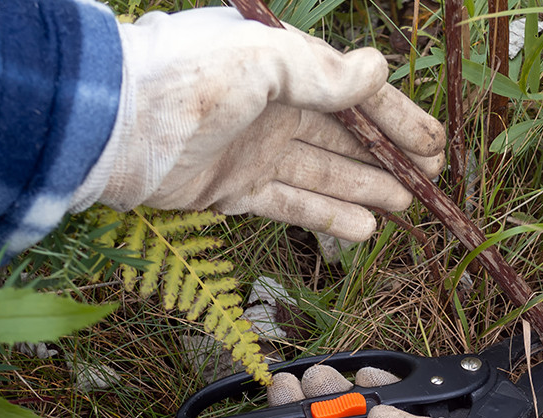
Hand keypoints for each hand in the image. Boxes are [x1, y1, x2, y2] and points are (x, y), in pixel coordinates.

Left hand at [82, 8, 445, 240]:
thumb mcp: (260, 62)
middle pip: (345, 135)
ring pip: (325, 171)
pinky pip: (292, 204)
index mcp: (281, 67)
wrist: (108, 127)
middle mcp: (272, 107)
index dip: (397, 118)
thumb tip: (376, 69)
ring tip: (405, 203)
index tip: (435, 144)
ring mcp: (253, 150)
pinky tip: (363, 229)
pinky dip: (326, 217)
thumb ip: (319, 73)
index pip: (354, 92)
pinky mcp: (232, 189)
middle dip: (389, 156)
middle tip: (430, 179)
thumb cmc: (182, 78)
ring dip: (365, 187)